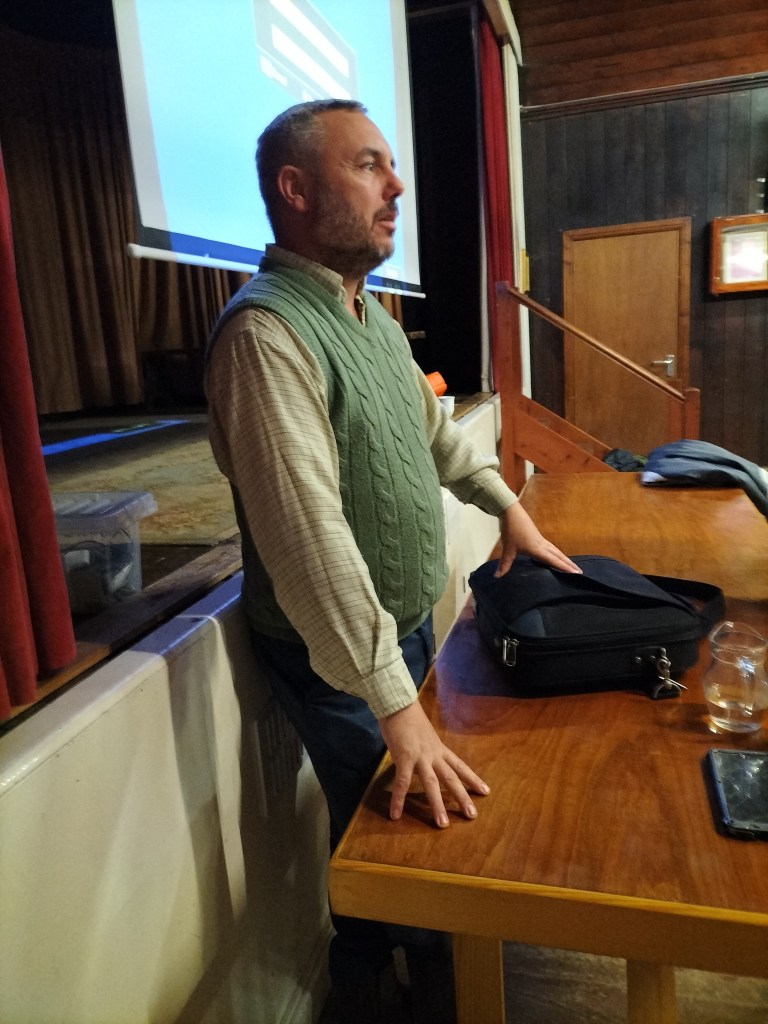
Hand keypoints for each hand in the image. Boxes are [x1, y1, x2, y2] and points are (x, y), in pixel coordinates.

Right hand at [378, 700, 489, 827]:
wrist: (398, 703)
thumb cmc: (408, 717)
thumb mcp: (423, 734)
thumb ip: (426, 747)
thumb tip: (424, 756)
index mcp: (439, 748)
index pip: (460, 766)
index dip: (473, 779)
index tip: (486, 791)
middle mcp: (433, 754)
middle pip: (451, 778)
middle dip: (462, 798)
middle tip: (472, 816)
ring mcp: (420, 757)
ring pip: (432, 784)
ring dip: (437, 805)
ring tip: (442, 824)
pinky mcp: (404, 757)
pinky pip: (402, 782)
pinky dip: (399, 799)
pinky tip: (396, 814)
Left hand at [495, 501, 581, 576]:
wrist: (511, 513)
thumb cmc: (511, 530)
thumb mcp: (508, 549)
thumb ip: (505, 564)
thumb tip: (497, 577)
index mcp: (537, 549)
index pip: (553, 560)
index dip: (564, 568)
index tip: (576, 573)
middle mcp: (542, 545)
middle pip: (559, 556)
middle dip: (569, 564)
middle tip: (580, 572)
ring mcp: (541, 540)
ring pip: (556, 551)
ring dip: (564, 558)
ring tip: (572, 566)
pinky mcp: (538, 537)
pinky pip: (551, 548)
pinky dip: (557, 553)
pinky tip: (556, 556)